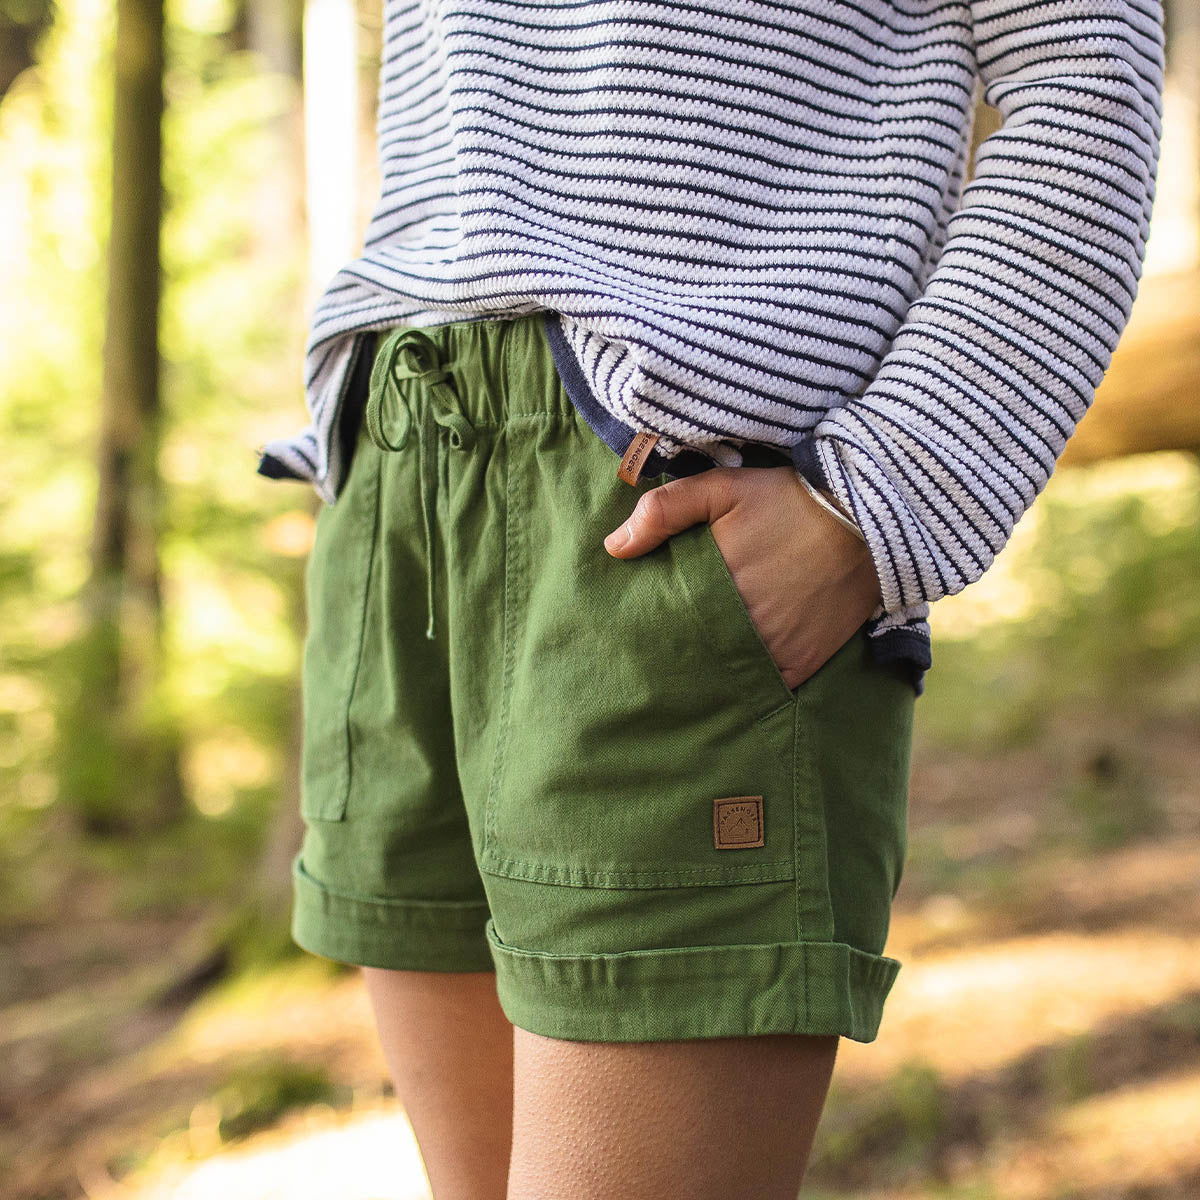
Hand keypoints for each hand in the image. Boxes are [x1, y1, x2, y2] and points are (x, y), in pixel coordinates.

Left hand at [603, 466, 883, 689]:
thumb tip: (613, 548)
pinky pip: (766, 687)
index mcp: (714, 592)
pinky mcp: (804, 664)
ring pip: (726, 677)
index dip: (647, 633)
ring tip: (688, 670)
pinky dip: (749, 682)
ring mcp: (775, 653)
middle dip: (674, 656)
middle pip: (692, 658)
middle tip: (652, 659)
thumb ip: (664, 512)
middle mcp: (743, 632)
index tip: (630, 634)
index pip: (665, 629)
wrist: (867, 518)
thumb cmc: (787, 500)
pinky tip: (731, 677)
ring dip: (709, 672)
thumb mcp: (722, 488)